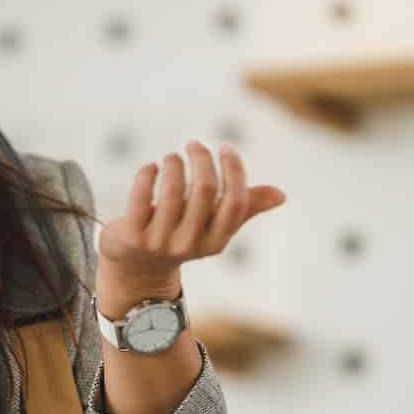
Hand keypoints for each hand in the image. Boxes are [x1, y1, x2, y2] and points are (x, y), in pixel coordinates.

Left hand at [96, 142, 285, 303]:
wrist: (136, 268)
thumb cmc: (181, 235)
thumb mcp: (212, 226)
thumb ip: (244, 208)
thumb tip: (281, 195)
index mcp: (216, 241)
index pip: (235, 201)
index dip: (234, 169)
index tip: (225, 148)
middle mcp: (190, 244)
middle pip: (205, 190)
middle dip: (201, 158)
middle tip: (194, 145)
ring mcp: (159, 242)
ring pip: (173, 189)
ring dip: (174, 163)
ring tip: (172, 158)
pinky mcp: (132, 236)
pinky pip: (141, 196)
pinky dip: (147, 174)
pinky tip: (151, 168)